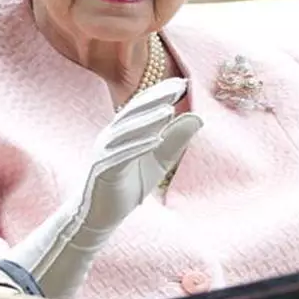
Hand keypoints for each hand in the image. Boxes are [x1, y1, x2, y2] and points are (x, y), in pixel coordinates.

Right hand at [1, 78, 202, 298]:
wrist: (100, 216)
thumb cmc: (128, 185)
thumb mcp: (159, 161)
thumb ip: (176, 140)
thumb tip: (198, 117)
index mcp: (121, 131)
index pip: (141, 106)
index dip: (160, 93)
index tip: (182, 82)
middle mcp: (110, 137)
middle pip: (133, 113)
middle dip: (155, 98)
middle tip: (178, 87)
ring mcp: (104, 154)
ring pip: (126, 132)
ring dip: (147, 120)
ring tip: (169, 110)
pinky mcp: (102, 171)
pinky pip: (121, 156)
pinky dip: (138, 147)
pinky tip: (156, 140)